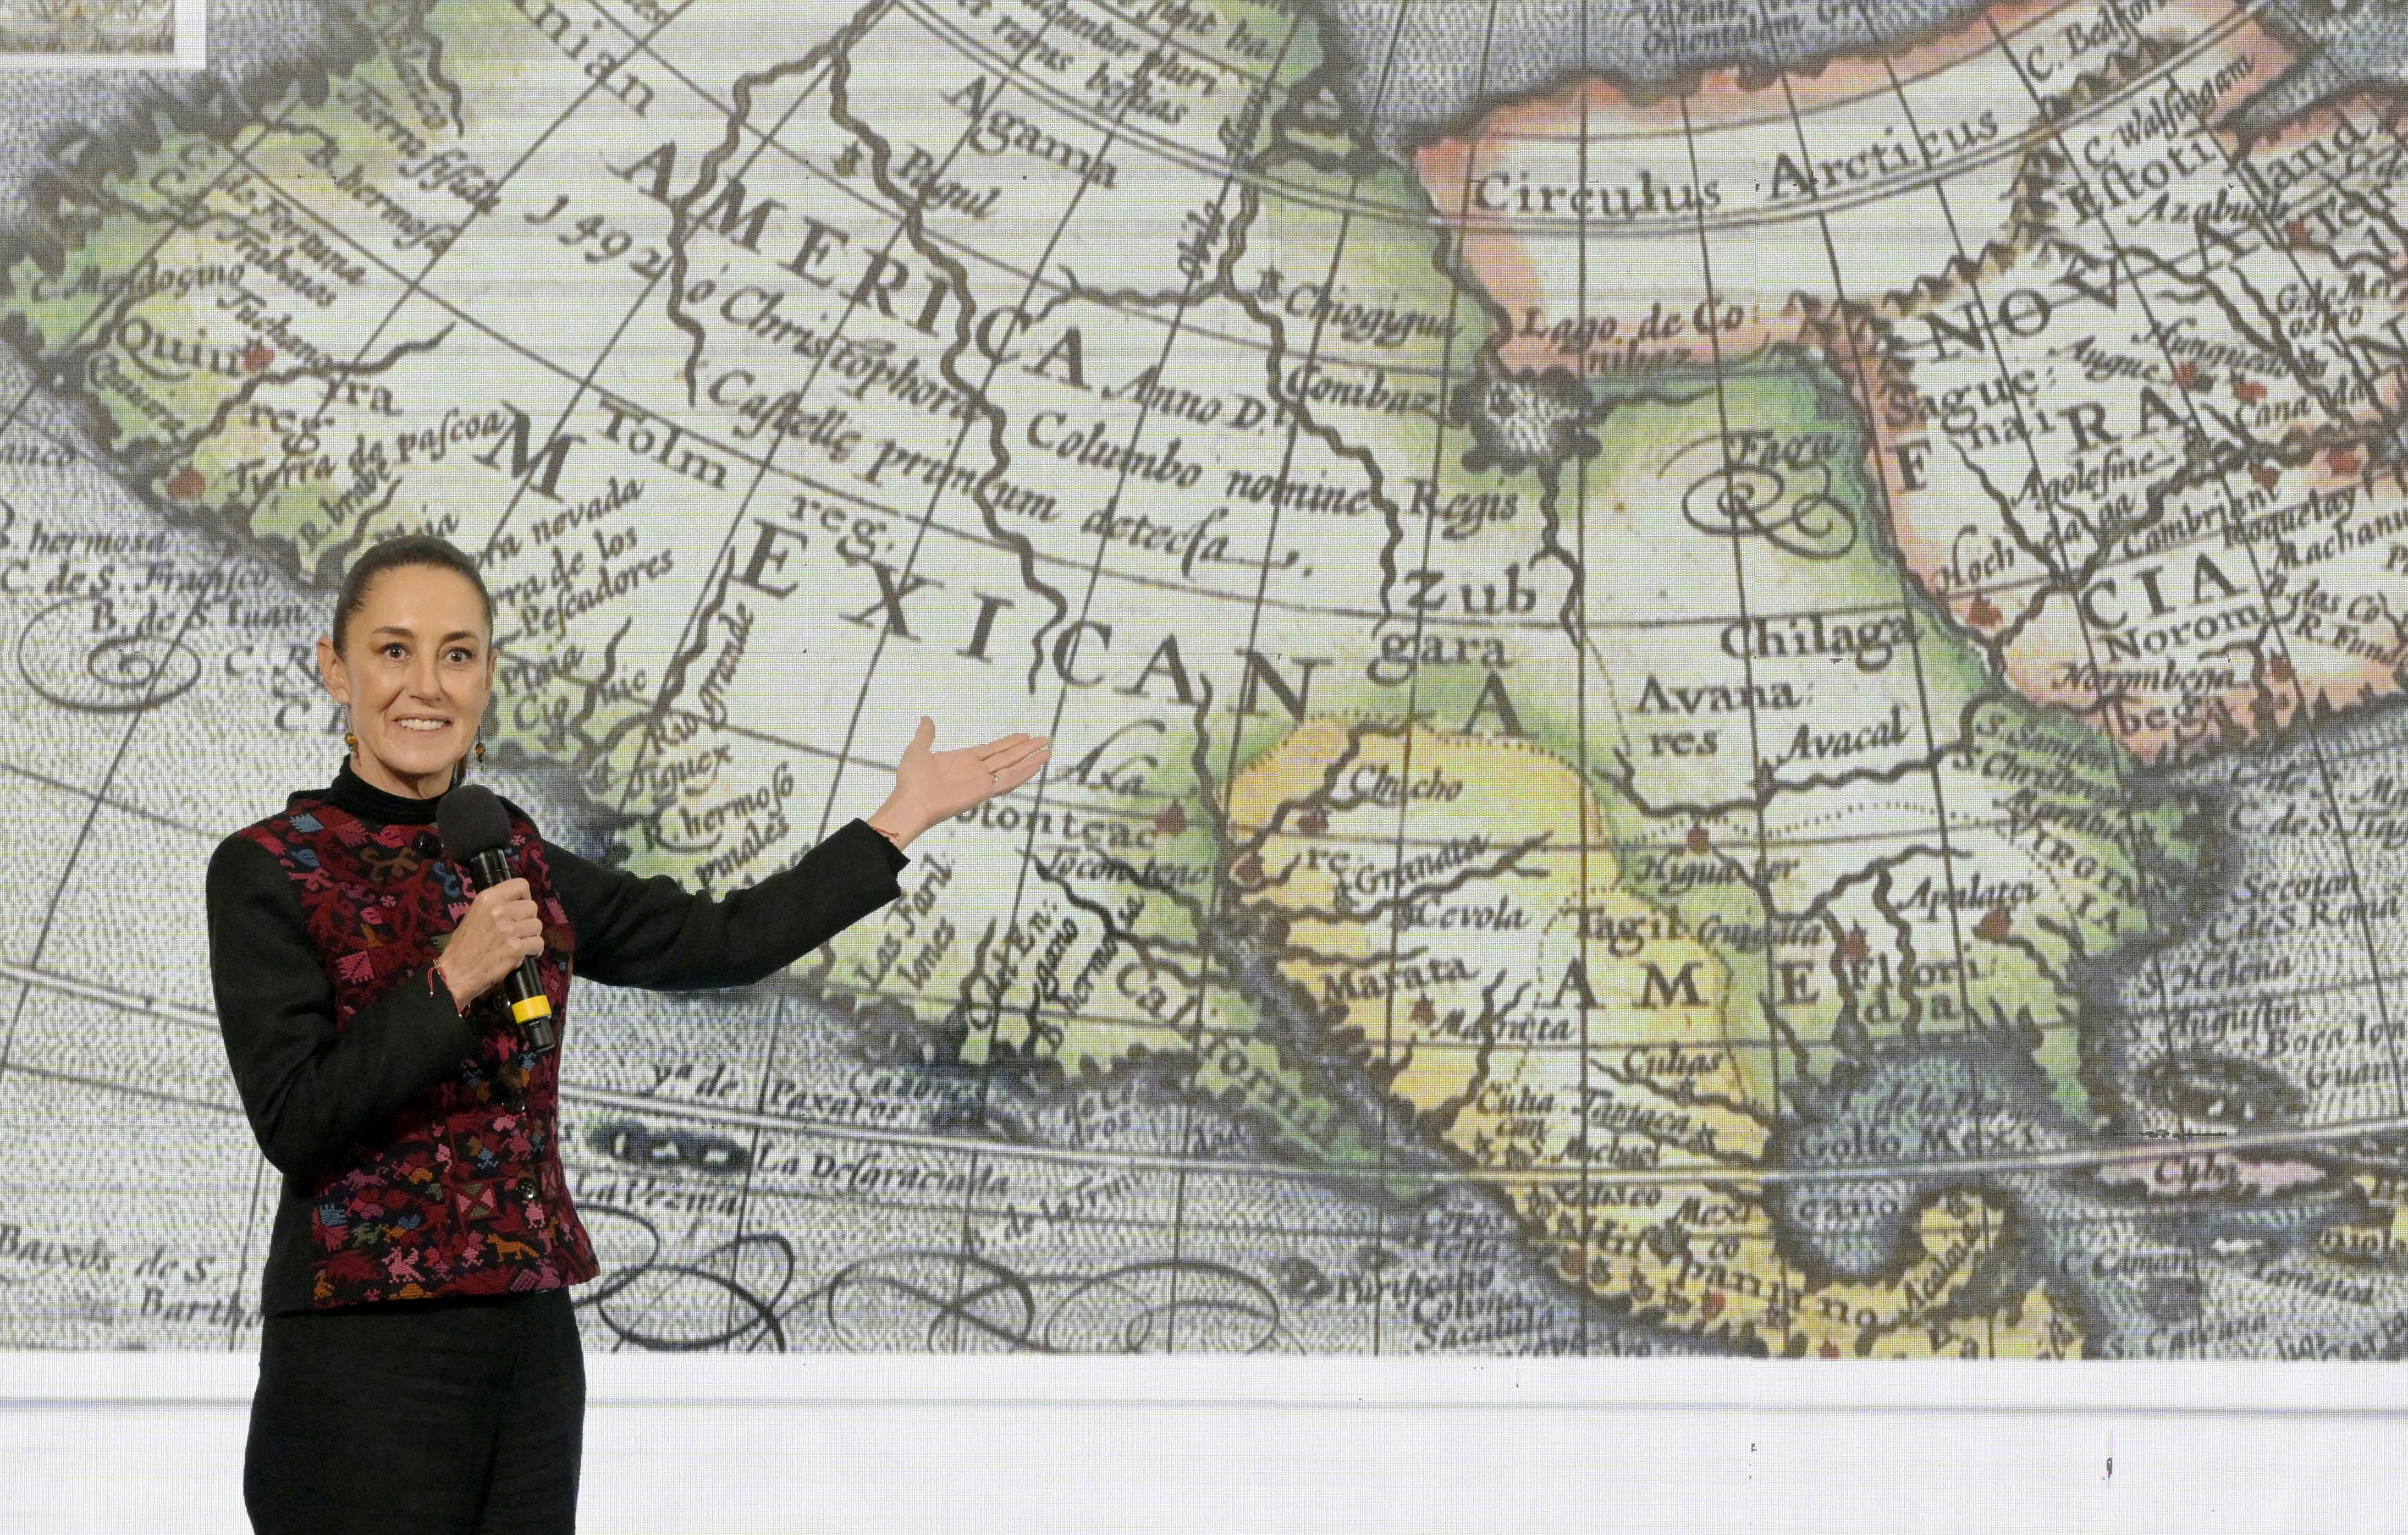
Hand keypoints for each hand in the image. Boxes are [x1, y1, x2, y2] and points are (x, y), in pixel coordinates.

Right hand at [435, 876, 543, 1010]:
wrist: (454, 973)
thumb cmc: (463, 946)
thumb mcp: (474, 915)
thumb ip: (496, 907)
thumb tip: (517, 905)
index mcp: (488, 898)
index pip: (521, 885)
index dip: (524, 897)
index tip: (519, 909)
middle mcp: (499, 910)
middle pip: (532, 907)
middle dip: (527, 920)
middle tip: (517, 931)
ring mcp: (509, 929)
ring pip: (537, 925)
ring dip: (531, 936)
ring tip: (518, 944)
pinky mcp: (516, 948)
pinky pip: (538, 943)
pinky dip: (534, 950)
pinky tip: (523, 954)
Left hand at [868, 716, 1049, 846]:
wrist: (912, 801)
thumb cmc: (911, 780)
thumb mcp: (917, 750)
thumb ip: (926, 735)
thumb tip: (926, 719)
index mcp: (964, 760)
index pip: (993, 749)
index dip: (1009, 742)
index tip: (1024, 735)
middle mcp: (977, 771)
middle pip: (1008, 757)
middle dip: (1026, 748)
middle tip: (1045, 739)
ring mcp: (982, 782)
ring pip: (1012, 768)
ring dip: (1030, 760)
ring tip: (1048, 752)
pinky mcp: (984, 792)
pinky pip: (1007, 782)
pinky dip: (1023, 774)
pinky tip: (1036, 766)